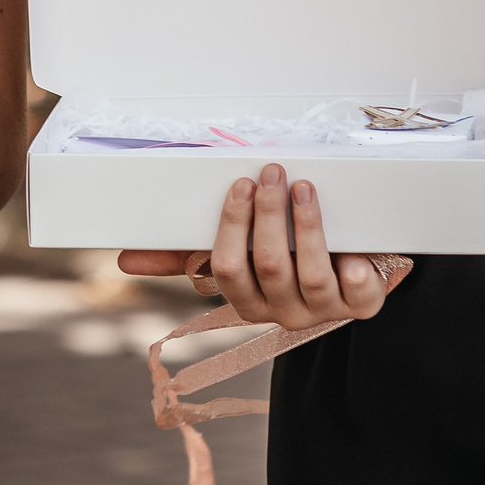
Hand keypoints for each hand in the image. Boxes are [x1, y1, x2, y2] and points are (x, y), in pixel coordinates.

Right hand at [118, 164, 391, 329]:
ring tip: (305, 187)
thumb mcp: (237, 253)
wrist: (348, 270)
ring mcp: (323, 311)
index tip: (242, 183)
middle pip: (268, 266)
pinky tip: (352, 246)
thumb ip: (183, 254)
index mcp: (246, 300)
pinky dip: (355, 268)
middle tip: (273, 172)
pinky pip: (360, 296)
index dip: (233, 225)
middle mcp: (282, 312)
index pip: (228, 268)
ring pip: (310, 275)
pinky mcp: (361, 306)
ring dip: (307, 226)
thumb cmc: (282, 254)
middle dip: (270, 214)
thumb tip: (123, 260)